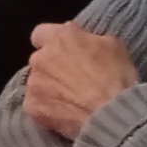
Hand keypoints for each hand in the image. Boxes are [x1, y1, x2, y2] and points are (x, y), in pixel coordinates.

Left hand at [24, 22, 140, 135]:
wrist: (109, 114)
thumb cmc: (115, 77)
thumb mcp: (113, 45)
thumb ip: (90, 39)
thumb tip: (84, 42)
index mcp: (60, 38)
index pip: (40, 33)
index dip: (51, 42)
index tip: (64, 52)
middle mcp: (41, 57)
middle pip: (39, 59)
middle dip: (51, 66)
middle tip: (71, 79)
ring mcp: (33, 83)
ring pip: (36, 82)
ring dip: (48, 87)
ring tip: (69, 99)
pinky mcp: (32, 107)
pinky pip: (35, 104)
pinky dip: (46, 108)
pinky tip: (62, 113)